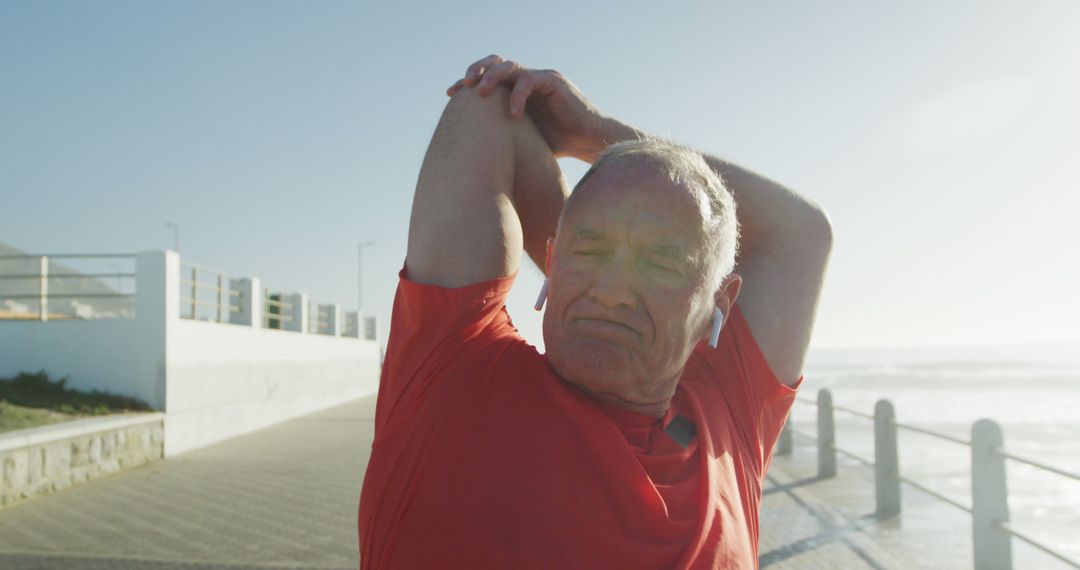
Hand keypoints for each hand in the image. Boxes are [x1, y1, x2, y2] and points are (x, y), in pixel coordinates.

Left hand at [446, 55, 607, 160]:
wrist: (587, 142)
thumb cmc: (555, 144)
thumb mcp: (520, 138)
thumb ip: (500, 133)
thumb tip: (470, 151)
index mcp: (515, 90)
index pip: (487, 76)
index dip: (468, 82)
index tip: (450, 94)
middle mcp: (526, 79)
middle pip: (495, 63)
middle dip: (476, 71)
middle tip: (463, 85)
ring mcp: (540, 78)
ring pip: (510, 66)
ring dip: (492, 77)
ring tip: (480, 93)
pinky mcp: (554, 81)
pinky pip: (529, 81)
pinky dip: (518, 96)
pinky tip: (512, 114)